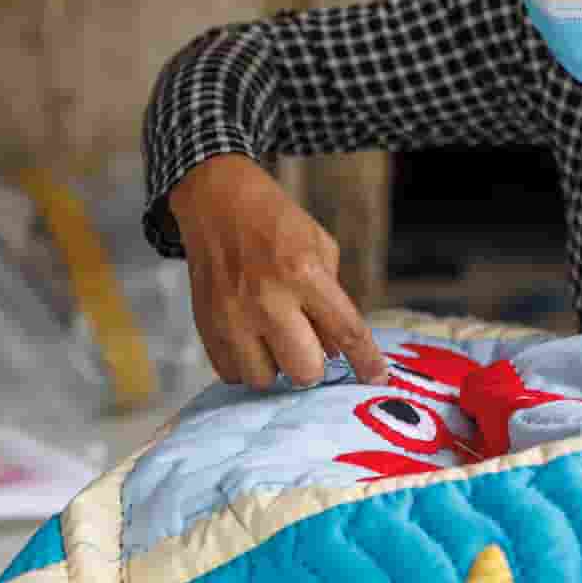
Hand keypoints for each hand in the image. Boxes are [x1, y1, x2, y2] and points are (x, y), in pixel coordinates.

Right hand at [168, 155, 390, 389]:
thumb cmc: (276, 224)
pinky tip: (250, 341)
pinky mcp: (206, 326)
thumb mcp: (321, 248)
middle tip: (307, 346)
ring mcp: (232, 316)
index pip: (346, 332)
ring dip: (276, 368)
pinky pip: (232, 372)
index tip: (375, 380)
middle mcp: (267, 300)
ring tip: (274, 342)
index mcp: (303, 274)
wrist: (217, 202)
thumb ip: (333, 300)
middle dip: (312, 365)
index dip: (366, 362)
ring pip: (264, 380)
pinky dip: (246, 364)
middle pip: (303, 372)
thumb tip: (336, 352)